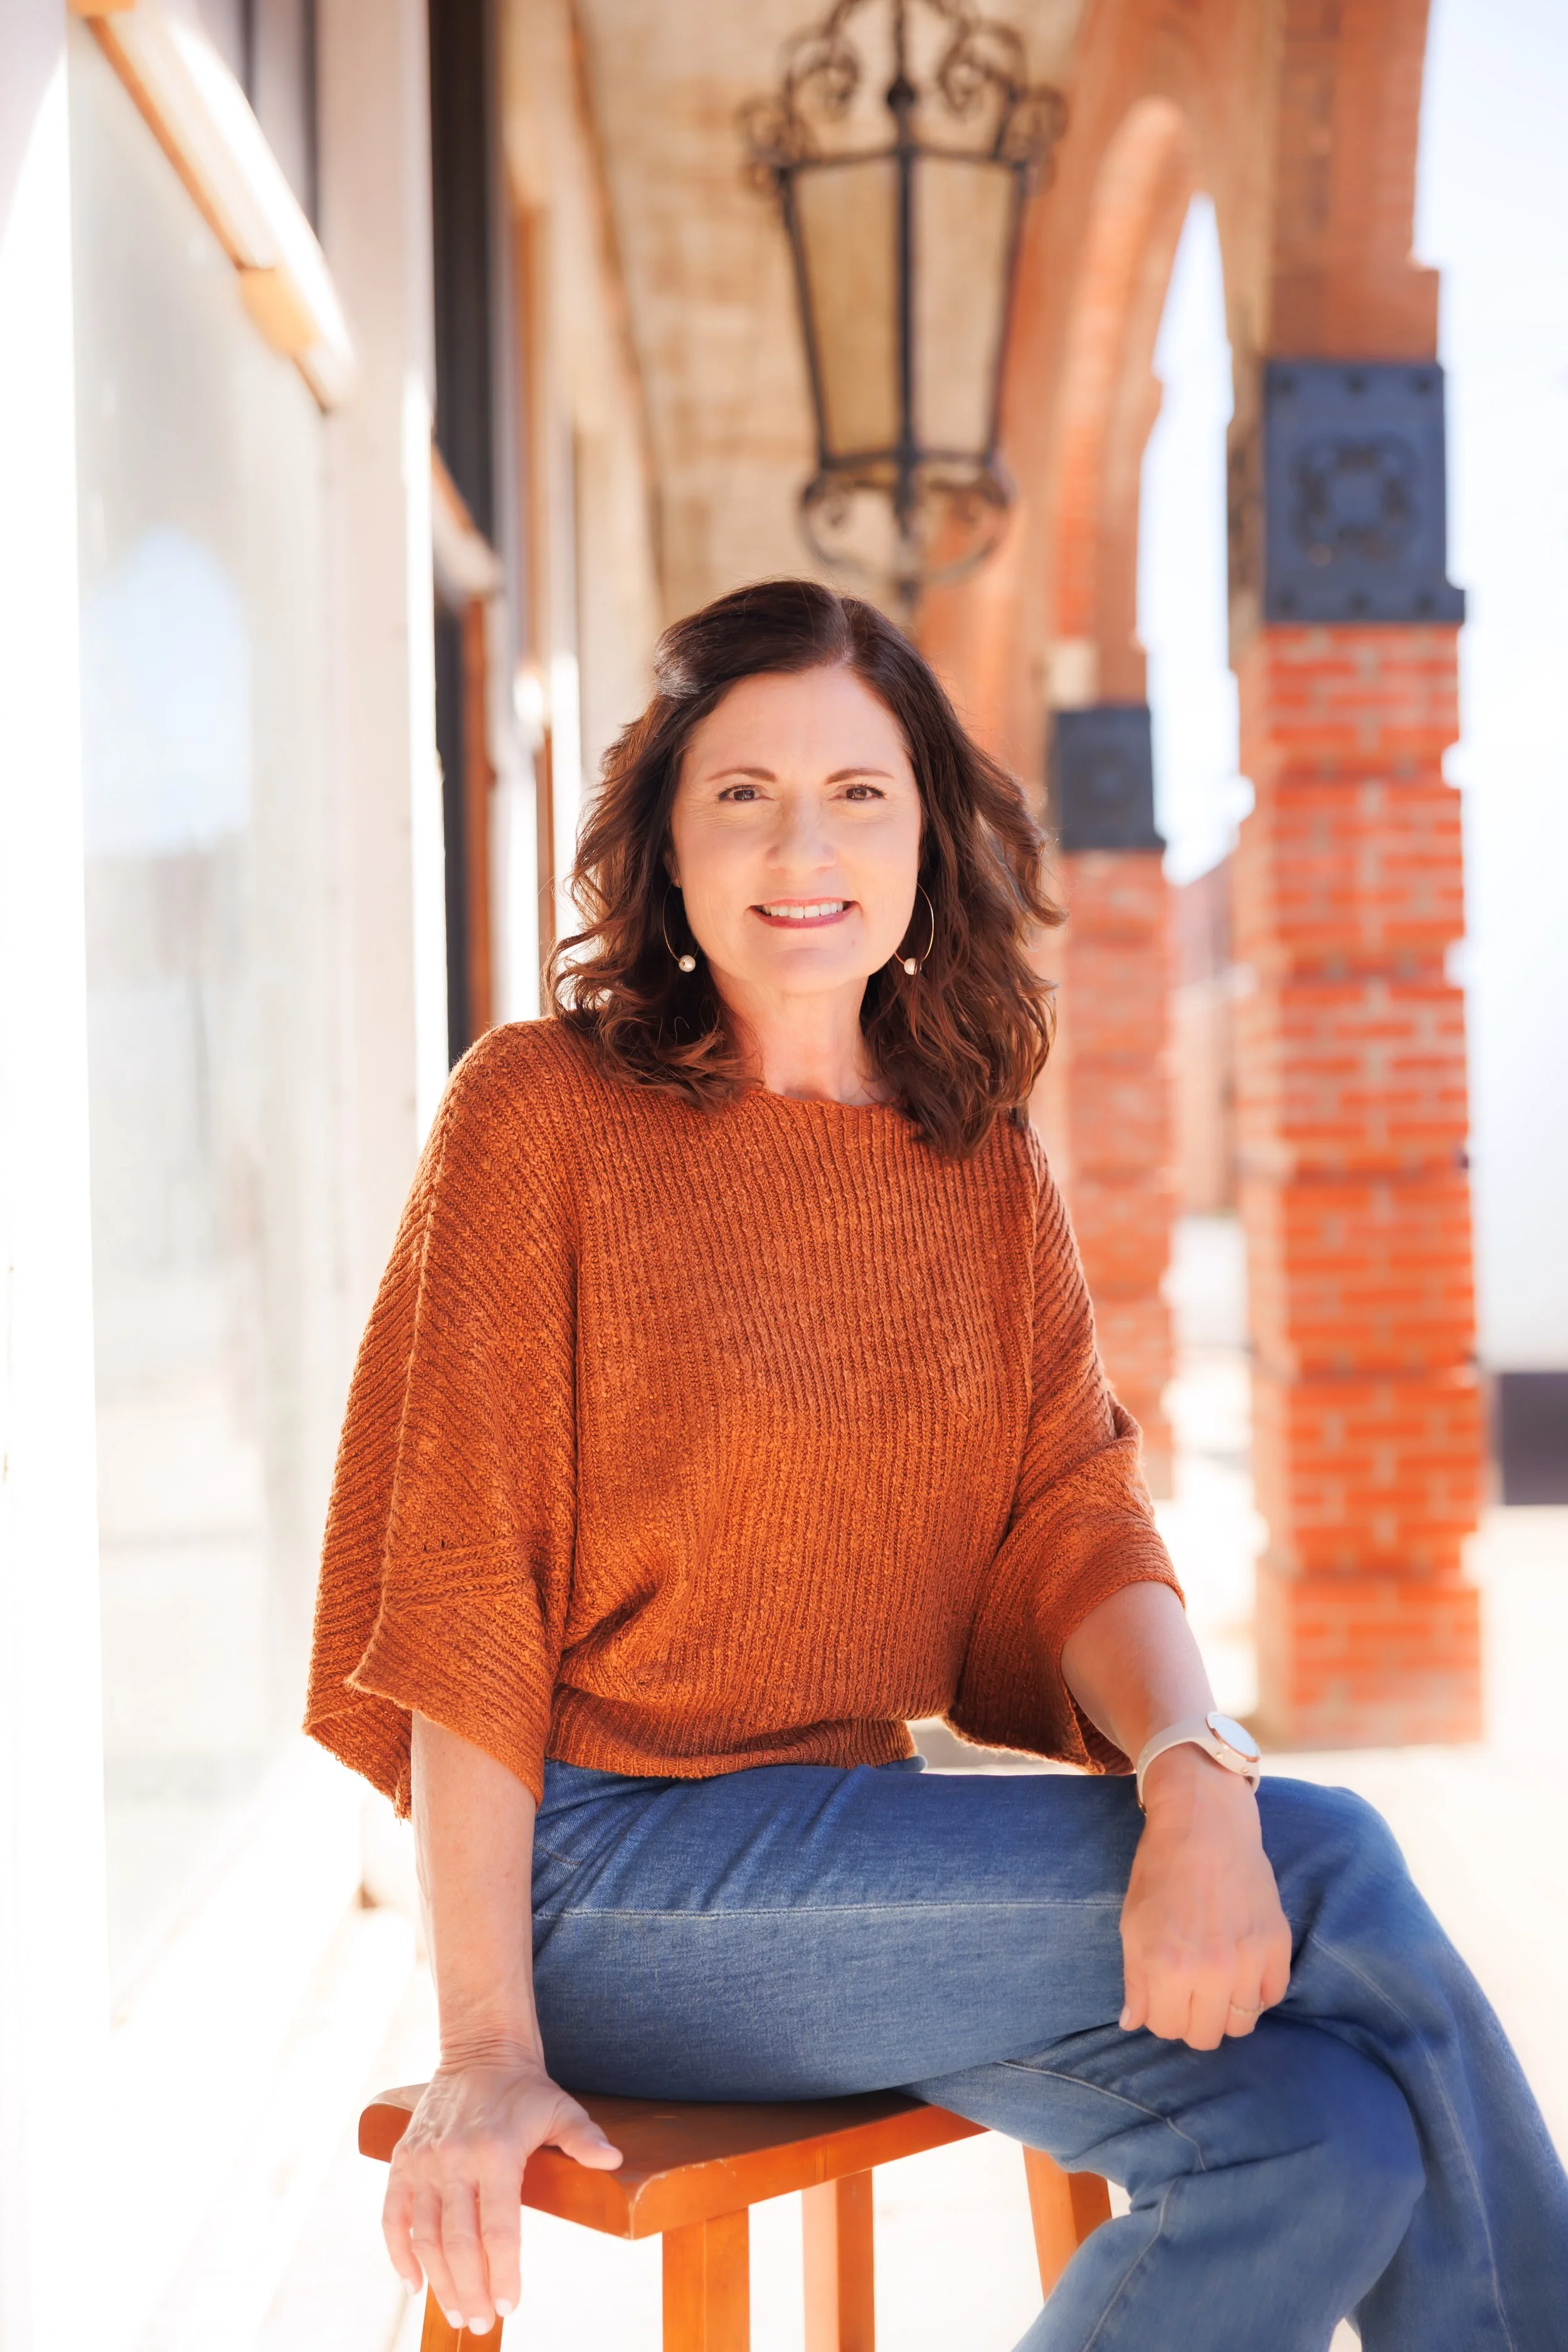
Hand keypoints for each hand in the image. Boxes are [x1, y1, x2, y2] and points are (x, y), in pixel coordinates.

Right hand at [383, 2056, 622, 2332]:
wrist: (478, 2048)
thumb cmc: (525, 2088)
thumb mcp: (560, 2108)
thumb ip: (584, 2138)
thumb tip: (614, 2160)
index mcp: (496, 2153)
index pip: (498, 2230)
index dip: (503, 2273)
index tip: (510, 2305)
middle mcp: (454, 2160)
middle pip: (459, 2243)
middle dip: (470, 2291)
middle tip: (480, 2324)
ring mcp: (424, 2161)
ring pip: (425, 2236)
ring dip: (439, 2282)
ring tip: (455, 2314)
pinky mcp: (403, 2159)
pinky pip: (392, 2216)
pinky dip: (399, 2253)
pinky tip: (413, 2283)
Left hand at [1119, 1748, 1291, 2049]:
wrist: (1204, 1823)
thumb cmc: (1160, 1870)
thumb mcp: (1132, 1925)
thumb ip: (1135, 1981)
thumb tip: (1134, 2024)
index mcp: (1167, 1967)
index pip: (1167, 2028)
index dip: (1161, 2015)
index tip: (1162, 1996)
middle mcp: (1211, 1972)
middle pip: (1206, 2036)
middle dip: (1192, 2019)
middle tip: (1188, 1991)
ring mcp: (1249, 1960)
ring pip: (1242, 2023)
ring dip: (1226, 2009)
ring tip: (1216, 1980)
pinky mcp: (1277, 1946)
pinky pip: (1272, 1997)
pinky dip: (1257, 1990)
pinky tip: (1242, 1967)